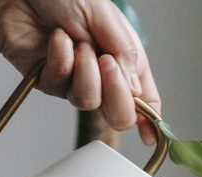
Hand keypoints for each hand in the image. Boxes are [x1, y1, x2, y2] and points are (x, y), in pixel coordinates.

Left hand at [0, 0, 160, 144]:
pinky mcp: (50, 81)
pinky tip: (57, 39)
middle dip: (116, 93)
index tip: (151, 136)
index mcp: (124, 58)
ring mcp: (75, 80)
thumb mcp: (105, 16)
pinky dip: (61, 58)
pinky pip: (60, 86)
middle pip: (119, 113)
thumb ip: (125, 54)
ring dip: (85, 70)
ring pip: (89, 102)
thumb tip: (136, 92)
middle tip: (107, 63)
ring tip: (77, 42)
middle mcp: (102, 74)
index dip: (150, 120)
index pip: (145, 99)